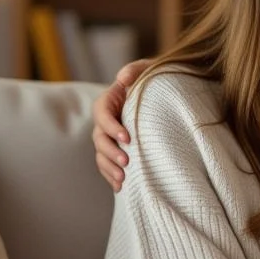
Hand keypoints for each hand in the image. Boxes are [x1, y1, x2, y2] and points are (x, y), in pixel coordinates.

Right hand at [93, 58, 150, 191]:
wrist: (160, 94)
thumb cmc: (153, 80)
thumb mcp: (146, 70)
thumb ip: (134, 71)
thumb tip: (123, 79)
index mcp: (108, 101)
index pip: (102, 115)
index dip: (111, 127)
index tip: (127, 138)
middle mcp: (105, 121)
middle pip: (99, 139)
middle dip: (111, 152)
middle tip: (127, 162)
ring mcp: (108, 137)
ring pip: (101, 155)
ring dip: (109, 168)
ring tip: (123, 179)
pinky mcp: (116, 149)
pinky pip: (107, 165)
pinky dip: (111, 176)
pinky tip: (121, 187)